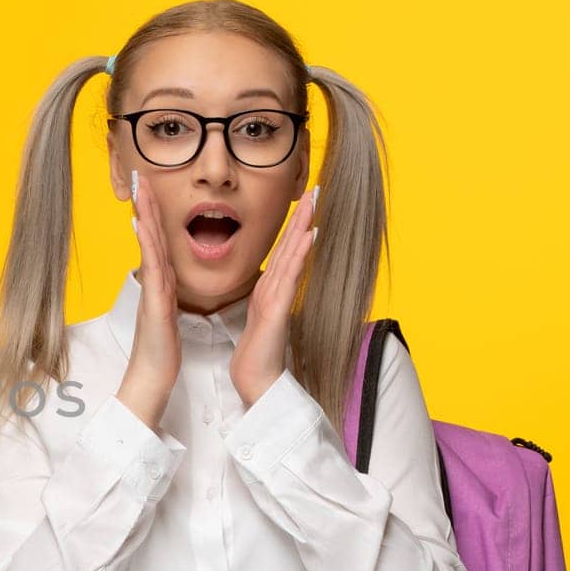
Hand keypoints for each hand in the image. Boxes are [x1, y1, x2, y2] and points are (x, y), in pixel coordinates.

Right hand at [116, 171, 180, 430]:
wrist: (151, 380)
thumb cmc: (161, 352)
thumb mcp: (166, 317)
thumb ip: (165, 296)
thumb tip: (163, 281)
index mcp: (161, 285)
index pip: (158, 242)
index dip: (154, 214)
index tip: (150, 189)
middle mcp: (153, 283)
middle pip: (150, 236)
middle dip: (145, 206)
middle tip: (139, 176)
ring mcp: (152, 292)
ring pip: (149, 246)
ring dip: (144, 217)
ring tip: (140, 191)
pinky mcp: (155, 304)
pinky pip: (153, 270)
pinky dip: (147, 246)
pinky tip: (142, 226)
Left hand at [229, 185, 319, 406]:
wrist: (256, 380)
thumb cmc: (256, 353)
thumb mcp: (258, 318)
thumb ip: (265, 299)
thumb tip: (270, 285)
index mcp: (270, 289)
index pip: (284, 251)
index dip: (293, 226)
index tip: (301, 201)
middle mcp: (278, 289)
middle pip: (292, 247)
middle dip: (302, 218)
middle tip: (313, 190)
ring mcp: (280, 298)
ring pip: (293, 256)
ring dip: (302, 228)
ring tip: (312, 204)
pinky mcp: (278, 310)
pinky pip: (289, 277)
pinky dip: (298, 256)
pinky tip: (308, 237)